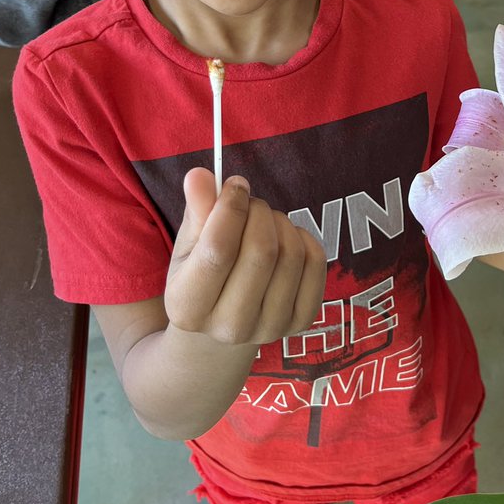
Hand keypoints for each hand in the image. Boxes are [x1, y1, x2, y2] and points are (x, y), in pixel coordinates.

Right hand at [165, 170, 326, 345]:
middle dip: (259, 212)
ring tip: (265, 222)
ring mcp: (269, 327)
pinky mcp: (300, 321)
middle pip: (261, 251)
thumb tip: (200, 176)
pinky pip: (316, 263)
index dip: (231, 207)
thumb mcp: (189, 244)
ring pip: (291, 254)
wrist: (223, 319)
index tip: (236, 184)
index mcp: (188, 308)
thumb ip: (196, 209)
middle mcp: (229, 327)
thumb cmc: (202, 272)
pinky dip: (303, 238)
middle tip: (252, 204)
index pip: (218, 249)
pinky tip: (285, 239)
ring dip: (280, 222)